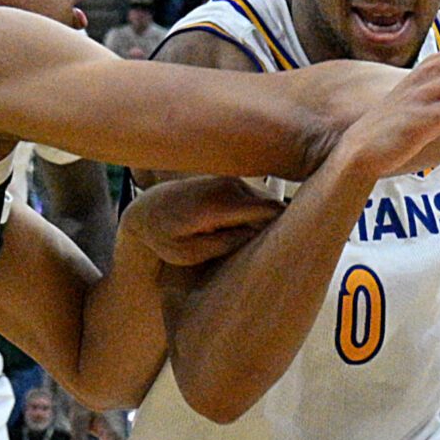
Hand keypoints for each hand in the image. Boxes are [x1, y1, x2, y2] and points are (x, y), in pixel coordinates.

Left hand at [123, 176, 281, 266]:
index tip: (293, 252)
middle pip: (274, 208)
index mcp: (217, 204)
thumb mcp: (188, 253)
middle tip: (283, 258)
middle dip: (281, 230)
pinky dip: (259, 218)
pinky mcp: (232, 182)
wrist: (146, 208)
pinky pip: (258, 202)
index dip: (289, 230)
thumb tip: (259, 239)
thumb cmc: (163, 236)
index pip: (270, 212)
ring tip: (260, 248)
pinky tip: (245, 235)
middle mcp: (228, 185)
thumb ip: (225, 245)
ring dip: (268, 225)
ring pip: (268, 205)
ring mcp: (231, 180)